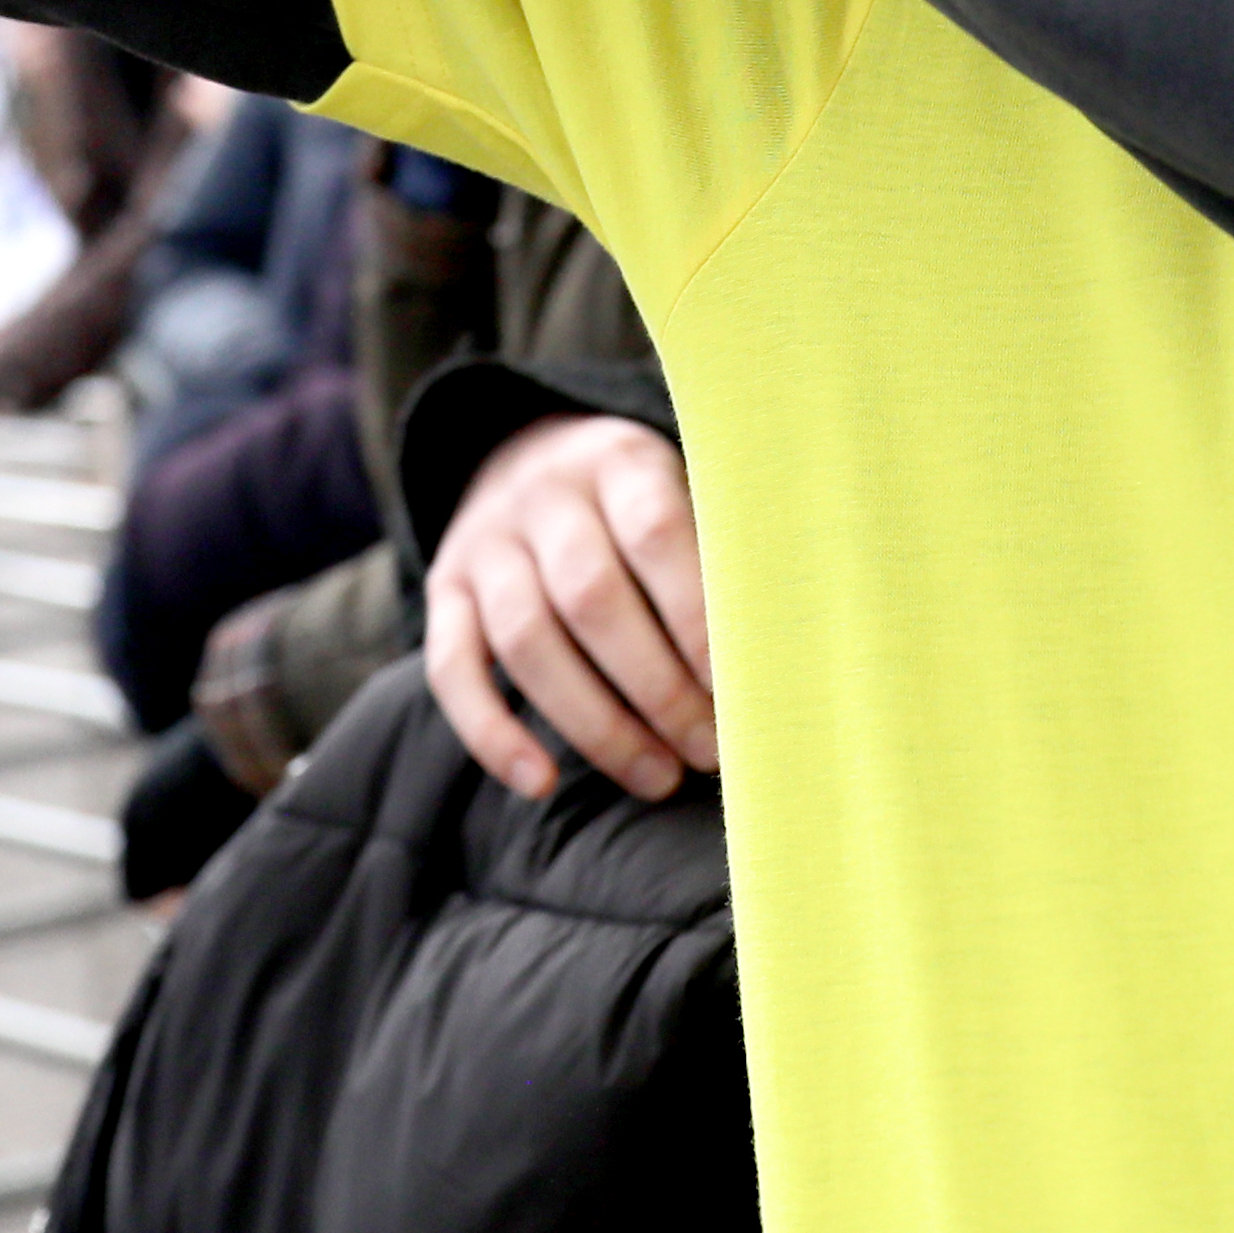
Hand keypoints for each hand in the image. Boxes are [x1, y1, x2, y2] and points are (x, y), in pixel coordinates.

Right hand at [425, 409, 713, 801]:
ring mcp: (485, 543)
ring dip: (595, 723)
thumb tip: (789, 652)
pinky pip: (450, 667)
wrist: (525, 450)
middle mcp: (543, 494)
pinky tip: (540, 782)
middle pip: (591, 597)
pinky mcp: (444, 589)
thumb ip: (727, 552)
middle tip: (710, 751)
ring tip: (657, 776)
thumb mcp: (688, 488)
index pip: (655, 532)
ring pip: (526, 640)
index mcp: (619, 461)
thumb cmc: (642, 502)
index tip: (741, 689)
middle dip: (658, 688)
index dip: (696, 617)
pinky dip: (490, 732)